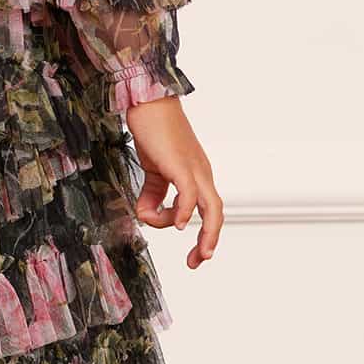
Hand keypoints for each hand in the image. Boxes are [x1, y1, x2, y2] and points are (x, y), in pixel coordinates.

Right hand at [124, 97, 222, 268]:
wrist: (149, 102)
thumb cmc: (153, 130)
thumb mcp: (153, 169)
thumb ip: (152, 193)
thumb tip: (147, 214)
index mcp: (195, 176)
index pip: (207, 210)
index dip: (204, 234)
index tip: (194, 255)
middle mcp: (200, 173)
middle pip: (216, 212)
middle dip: (209, 241)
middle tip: (197, 261)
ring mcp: (193, 168)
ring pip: (210, 206)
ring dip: (206, 233)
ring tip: (196, 253)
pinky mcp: (179, 164)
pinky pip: (187, 192)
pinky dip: (183, 211)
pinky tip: (174, 223)